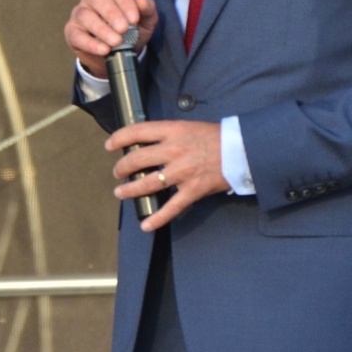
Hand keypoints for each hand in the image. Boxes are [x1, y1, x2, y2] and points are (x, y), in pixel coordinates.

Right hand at [65, 0, 157, 78]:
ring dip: (102, 29)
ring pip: (85, 15)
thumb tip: (140, 0)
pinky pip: (77, 35)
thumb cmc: (131, 32)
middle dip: (111, 13)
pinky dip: (90, 43)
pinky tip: (104, 50)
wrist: (118, 56)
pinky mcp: (71, 31)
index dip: (125, 1)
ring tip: (116, 42)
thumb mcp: (146, 21)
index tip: (134, 19)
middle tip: (124, 29)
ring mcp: (79, 13)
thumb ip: (148, 9)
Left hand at [107, 119, 227, 230]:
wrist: (242, 149)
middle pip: (137, 160)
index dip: (118, 139)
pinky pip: (171, 207)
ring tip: (121, 192)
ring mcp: (182, 172)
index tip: (109, 145)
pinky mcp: (193, 190)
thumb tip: (146, 144)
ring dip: (130, 190)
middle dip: (122, 168)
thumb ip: (167, 135)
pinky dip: (157, 218)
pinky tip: (146, 225)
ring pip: (147, 183)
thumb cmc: (215, 136)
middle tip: (117, 173)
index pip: (136, 132)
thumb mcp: (187, 127)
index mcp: (171, 131)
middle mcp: (173, 150)